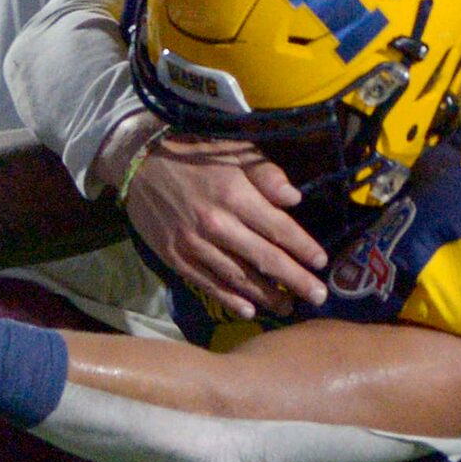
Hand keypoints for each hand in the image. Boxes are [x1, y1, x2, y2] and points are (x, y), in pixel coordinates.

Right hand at [122, 136, 329, 318]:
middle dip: (295, 280)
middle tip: (318, 297)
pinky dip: (229, 299)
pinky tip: (249, 311)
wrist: (138, 162)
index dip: (303, 247)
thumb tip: (294, 198)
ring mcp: (194, 243)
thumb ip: (265, 174)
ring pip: (238, 277)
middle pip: (264, 259)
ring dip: (266, 295)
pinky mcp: (176, 257)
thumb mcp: (234, 151)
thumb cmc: (196, 155)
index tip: (322, 262)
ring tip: (288, 307)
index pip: (278, 228)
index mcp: (234, 195)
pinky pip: (207, 284)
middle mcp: (216, 223)